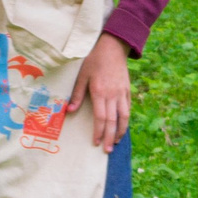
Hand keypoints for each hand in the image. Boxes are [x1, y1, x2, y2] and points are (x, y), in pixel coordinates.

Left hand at [66, 33, 131, 151]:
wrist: (112, 47)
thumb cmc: (94, 60)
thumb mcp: (82, 75)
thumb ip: (76, 94)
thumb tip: (69, 111)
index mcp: (100, 92)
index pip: (101, 118)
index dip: (99, 132)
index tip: (96, 143)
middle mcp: (113, 95)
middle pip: (113, 121)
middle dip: (110, 137)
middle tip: (107, 150)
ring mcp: (122, 93)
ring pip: (124, 117)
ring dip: (121, 131)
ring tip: (117, 142)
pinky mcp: (127, 90)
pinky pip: (128, 108)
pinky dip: (126, 120)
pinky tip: (123, 126)